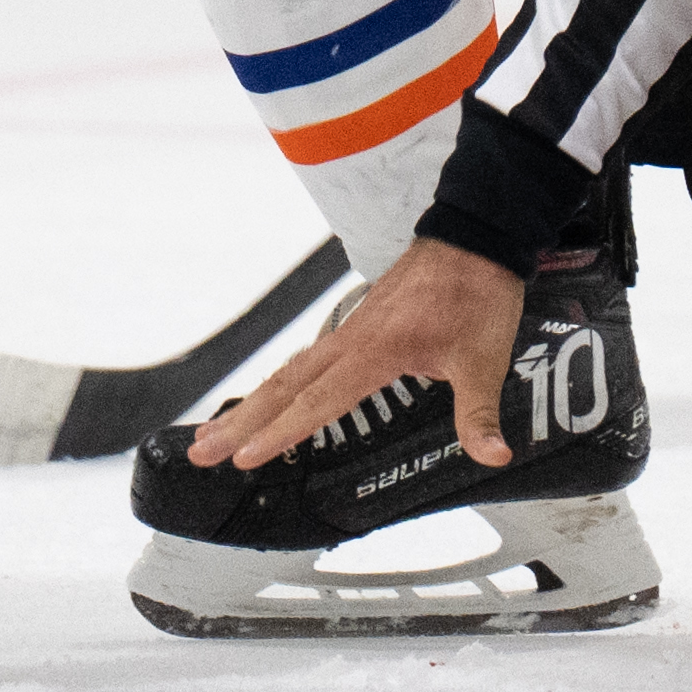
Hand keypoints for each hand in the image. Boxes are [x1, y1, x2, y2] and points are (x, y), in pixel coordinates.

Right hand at [183, 235, 527, 470]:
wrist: (476, 234)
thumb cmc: (477, 292)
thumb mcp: (484, 358)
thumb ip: (479, 413)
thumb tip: (492, 455)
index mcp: (375, 350)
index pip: (317, 401)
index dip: (280, 433)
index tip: (244, 457)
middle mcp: (352, 338)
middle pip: (283, 385)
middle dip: (240, 421)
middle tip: (199, 451)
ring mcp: (351, 329)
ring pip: (289, 371)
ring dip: (251, 404)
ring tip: (214, 432)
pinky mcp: (359, 323)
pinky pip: (306, 358)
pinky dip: (280, 383)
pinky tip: (270, 400)